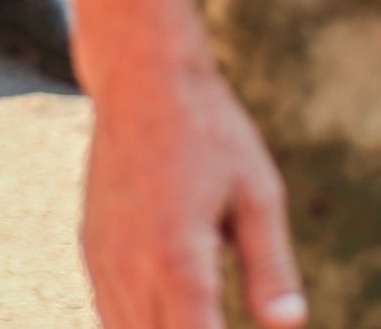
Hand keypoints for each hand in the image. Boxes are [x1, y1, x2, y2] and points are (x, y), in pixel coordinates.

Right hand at [85, 57, 306, 328]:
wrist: (140, 77)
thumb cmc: (209, 131)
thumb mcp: (258, 196)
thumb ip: (271, 268)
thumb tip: (289, 323)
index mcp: (177, 259)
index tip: (236, 328)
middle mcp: (130, 266)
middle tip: (219, 317)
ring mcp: (103, 257)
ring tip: (201, 316)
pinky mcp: (91, 245)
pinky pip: (108, 309)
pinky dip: (134, 324)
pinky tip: (168, 315)